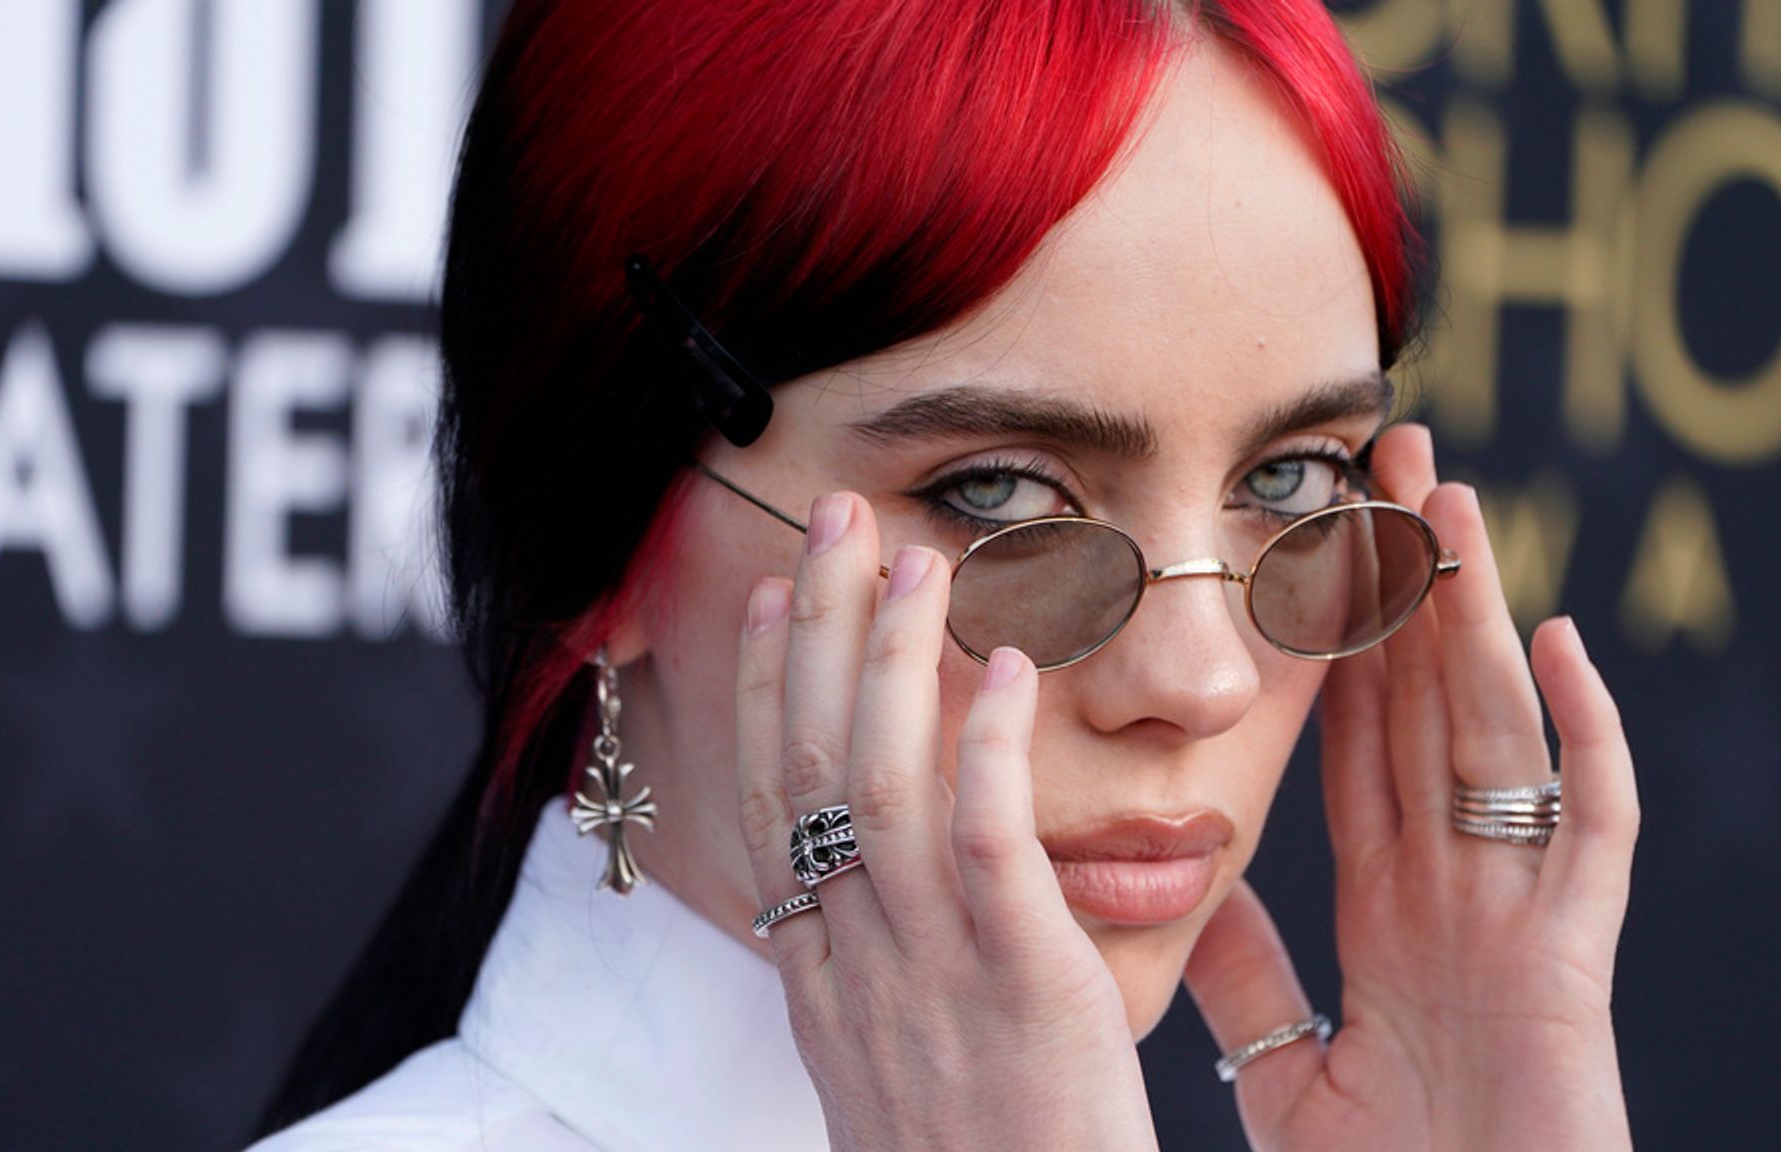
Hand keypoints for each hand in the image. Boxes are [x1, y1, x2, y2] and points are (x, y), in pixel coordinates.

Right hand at [735, 492, 1157, 1151]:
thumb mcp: (888, 1073)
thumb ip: (877, 978)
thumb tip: (868, 907)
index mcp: (821, 979)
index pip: (773, 805)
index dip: (761, 692)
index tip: (767, 601)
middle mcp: (854, 959)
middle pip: (809, 764)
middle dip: (814, 630)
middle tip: (831, 516)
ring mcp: (928, 966)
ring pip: (881, 780)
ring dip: (890, 656)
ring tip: (913, 557)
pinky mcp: (1019, 977)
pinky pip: (987, 839)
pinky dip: (987, 742)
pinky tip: (1006, 665)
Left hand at [1181, 423, 1638, 1150]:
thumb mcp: (1290, 1069)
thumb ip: (1253, 977)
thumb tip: (1190, 887)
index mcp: (1390, 914)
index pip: (1360, 746)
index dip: (1339, 646)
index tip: (1308, 550)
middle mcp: (1458, 891)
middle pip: (1430, 709)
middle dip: (1406, 589)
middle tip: (1384, 465)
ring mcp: (1518, 915)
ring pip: (1499, 735)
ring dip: (1477, 620)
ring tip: (1446, 504)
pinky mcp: (1569, 962)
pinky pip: (1589, 832)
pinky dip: (1584, 739)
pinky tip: (1558, 647)